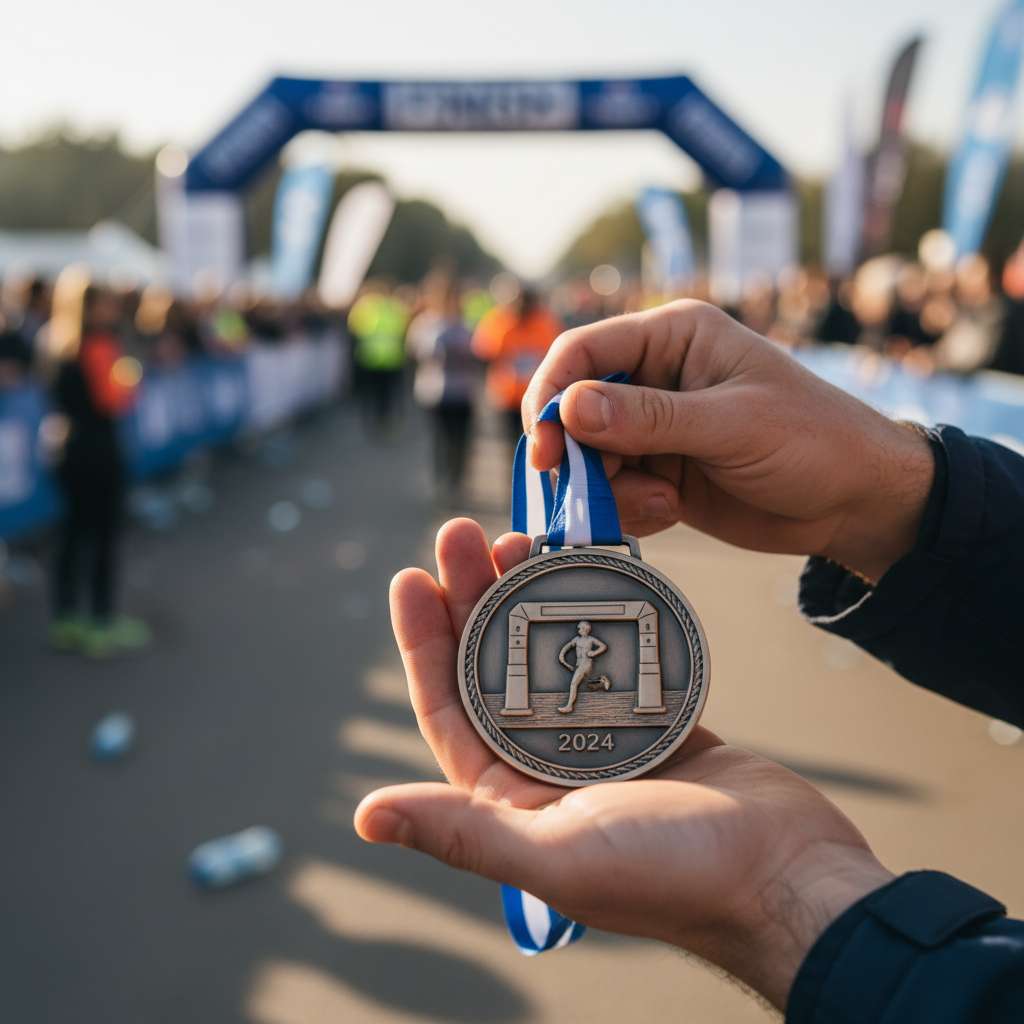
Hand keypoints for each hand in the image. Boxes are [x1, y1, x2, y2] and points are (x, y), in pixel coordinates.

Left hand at [355, 519, 891, 1009]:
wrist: (788, 876)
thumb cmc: (675, 876)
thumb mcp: (556, 854)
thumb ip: (464, 832)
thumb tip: (367, 816)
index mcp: (512, 799)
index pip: (448, 707)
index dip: (423, 642)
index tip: (411, 576)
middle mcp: (548, 765)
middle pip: (493, 666)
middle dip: (470, 598)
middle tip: (462, 533)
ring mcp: (602, 737)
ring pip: (549, 650)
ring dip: (526, 594)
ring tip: (518, 537)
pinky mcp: (651, 715)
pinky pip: (609, 649)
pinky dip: (593, 607)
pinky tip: (582, 564)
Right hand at [523, 301, 933, 581]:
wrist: (856, 502)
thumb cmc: (813, 440)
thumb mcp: (732, 425)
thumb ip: (648, 418)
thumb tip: (567, 407)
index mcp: (674, 338)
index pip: (585, 352)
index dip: (552, 395)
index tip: (543, 447)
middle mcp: (656, 378)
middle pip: (576, 410)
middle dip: (577, 454)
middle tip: (588, 492)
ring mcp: (655, 430)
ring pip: (590, 457)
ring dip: (610, 489)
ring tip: (663, 501)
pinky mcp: (660, 473)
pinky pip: (615, 491)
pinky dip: (631, 508)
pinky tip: (672, 509)